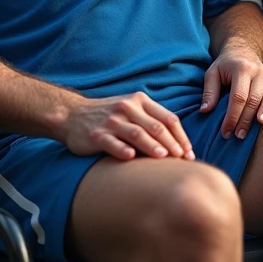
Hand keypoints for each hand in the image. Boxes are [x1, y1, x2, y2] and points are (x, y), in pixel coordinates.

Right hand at [63, 91, 194, 162]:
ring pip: (136, 133)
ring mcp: (111, 121)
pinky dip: (122, 149)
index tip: (189, 154)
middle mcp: (127, 108)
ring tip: (164, 158)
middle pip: (156, 126)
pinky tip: (131, 158)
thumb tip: (181, 145)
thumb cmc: (110, 116)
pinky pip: (112, 142)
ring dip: (152, 146)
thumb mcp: (132, 109)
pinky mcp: (96, 134)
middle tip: (182, 160)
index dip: (181, 136)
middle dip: (172, 144)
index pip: (167, 118)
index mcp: (140, 101)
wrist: (73, 115)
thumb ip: (153, 120)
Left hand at [201, 48, 262, 139]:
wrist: (243, 50)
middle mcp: (256, 72)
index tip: (225, 131)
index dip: (232, 116)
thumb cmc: (225, 65)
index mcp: (241, 68)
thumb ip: (209, 91)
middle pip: (251, 101)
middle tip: (235, 136)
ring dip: (254, 120)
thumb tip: (205, 110)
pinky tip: (262, 122)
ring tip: (245, 135)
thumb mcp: (212, 72)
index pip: (238, 97)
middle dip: (243, 121)